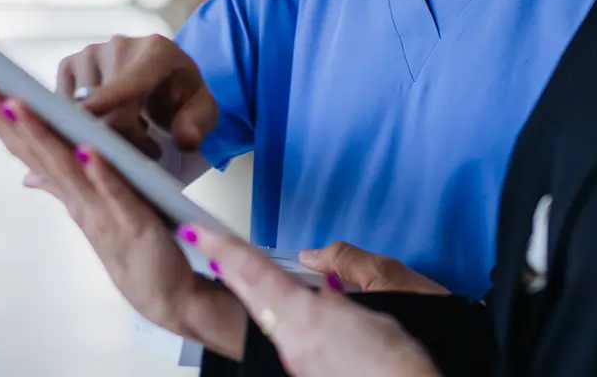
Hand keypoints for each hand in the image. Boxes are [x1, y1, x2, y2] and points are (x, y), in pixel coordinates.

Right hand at [0, 85, 244, 355]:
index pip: (31, 153)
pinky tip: (87, 149)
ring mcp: (103, 215)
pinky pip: (116, 194)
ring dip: (44, 137)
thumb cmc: (134, 246)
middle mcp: (80, 203)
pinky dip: (101, 172)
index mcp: (72, 194)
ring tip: (20, 105)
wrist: (169, 295)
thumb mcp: (94, 212)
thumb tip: (28, 173)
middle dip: (9, 122)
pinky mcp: (135, 224)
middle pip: (39, 156)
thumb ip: (64, 189)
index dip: (3, 124)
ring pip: (69, 170)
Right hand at [56, 35, 217, 157]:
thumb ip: (198, 124)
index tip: (89, 112)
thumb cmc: (182, 98)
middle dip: (122, 139)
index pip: (133, 80)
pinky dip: (79, 124)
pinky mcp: (69, 65)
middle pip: (106, 106)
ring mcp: (90, 52)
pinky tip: (106, 123)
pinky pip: (63, 107)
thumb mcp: (203, 111)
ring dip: (101, 134)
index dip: (111, 97)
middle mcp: (119, 44)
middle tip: (147, 151)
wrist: (164, 79)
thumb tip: (186, 139)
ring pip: (81, 109)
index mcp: (158, 51)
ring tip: (131, 132)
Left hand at [194, 225, 442, 376]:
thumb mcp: (376, 313)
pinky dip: (281, 316)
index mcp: (308, 320)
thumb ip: (340, 298)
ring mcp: (296, 362)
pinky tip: (291, 311)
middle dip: (228, 267)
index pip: (255, 275)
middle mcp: (293, 344)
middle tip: (203, 243)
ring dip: (256, 292)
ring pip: (269, 317)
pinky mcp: (305, 373)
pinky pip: (287, 337)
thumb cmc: (399, 364)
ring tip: (241, 266)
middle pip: (252, 296)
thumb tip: (325, 290)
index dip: (225, 251)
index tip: (198, 233)